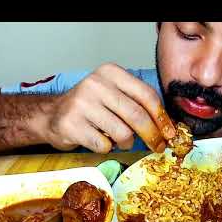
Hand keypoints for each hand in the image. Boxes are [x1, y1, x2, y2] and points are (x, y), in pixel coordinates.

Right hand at [40, 63, 176, 152]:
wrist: (52, 115)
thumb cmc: (90, 107)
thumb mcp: (114, 95)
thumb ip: (138, 104)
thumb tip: (167, 127)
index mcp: (111, 73)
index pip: (146, 95)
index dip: (162, 117)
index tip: (169, 132)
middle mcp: (96, 84)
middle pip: (137, 115)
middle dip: (152, 135)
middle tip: (157, 146)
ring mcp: (82, 104)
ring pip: (123, 133)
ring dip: (127, 142)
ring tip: (120, 140)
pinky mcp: (71, 125)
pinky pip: (104, 145)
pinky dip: (107, 148)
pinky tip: (100, 140)